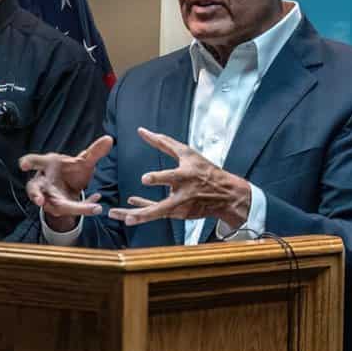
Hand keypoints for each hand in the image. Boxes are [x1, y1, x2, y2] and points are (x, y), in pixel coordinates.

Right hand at [19, 134, 113, 231]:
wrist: (69, 187)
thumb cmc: (70, 171)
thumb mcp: (83, 161)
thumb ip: (94, 152)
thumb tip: (109, 139)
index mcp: (47, 165)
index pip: (35, 162)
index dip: (28, 163)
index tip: (23, 165)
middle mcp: (44, 182)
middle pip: (34, 189)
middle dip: (35, 195)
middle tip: (39, 200)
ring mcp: (48, 196)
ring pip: (50, 203)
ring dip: (59, 207)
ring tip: (67, 210)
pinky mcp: (58, 207)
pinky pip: (69, 208)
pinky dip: (82, 207)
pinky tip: (94, 206)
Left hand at [107, 127, 251, 228]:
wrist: (226, 195)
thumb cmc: (205, 170)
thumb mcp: (187, 153)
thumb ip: (163, 142)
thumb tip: (142, 131)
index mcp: (186, 177)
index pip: (171, 177)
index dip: (158, 178)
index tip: (144, 179)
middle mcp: (183, 194)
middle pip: (163, 206)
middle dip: (147, 210)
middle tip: (131, 215)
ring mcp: (180, 207)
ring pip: (157, 214)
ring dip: (139, 217)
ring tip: (125, 219)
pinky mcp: (179, 214)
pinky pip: (157, 214)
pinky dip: (143, 212)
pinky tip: (129, 214)